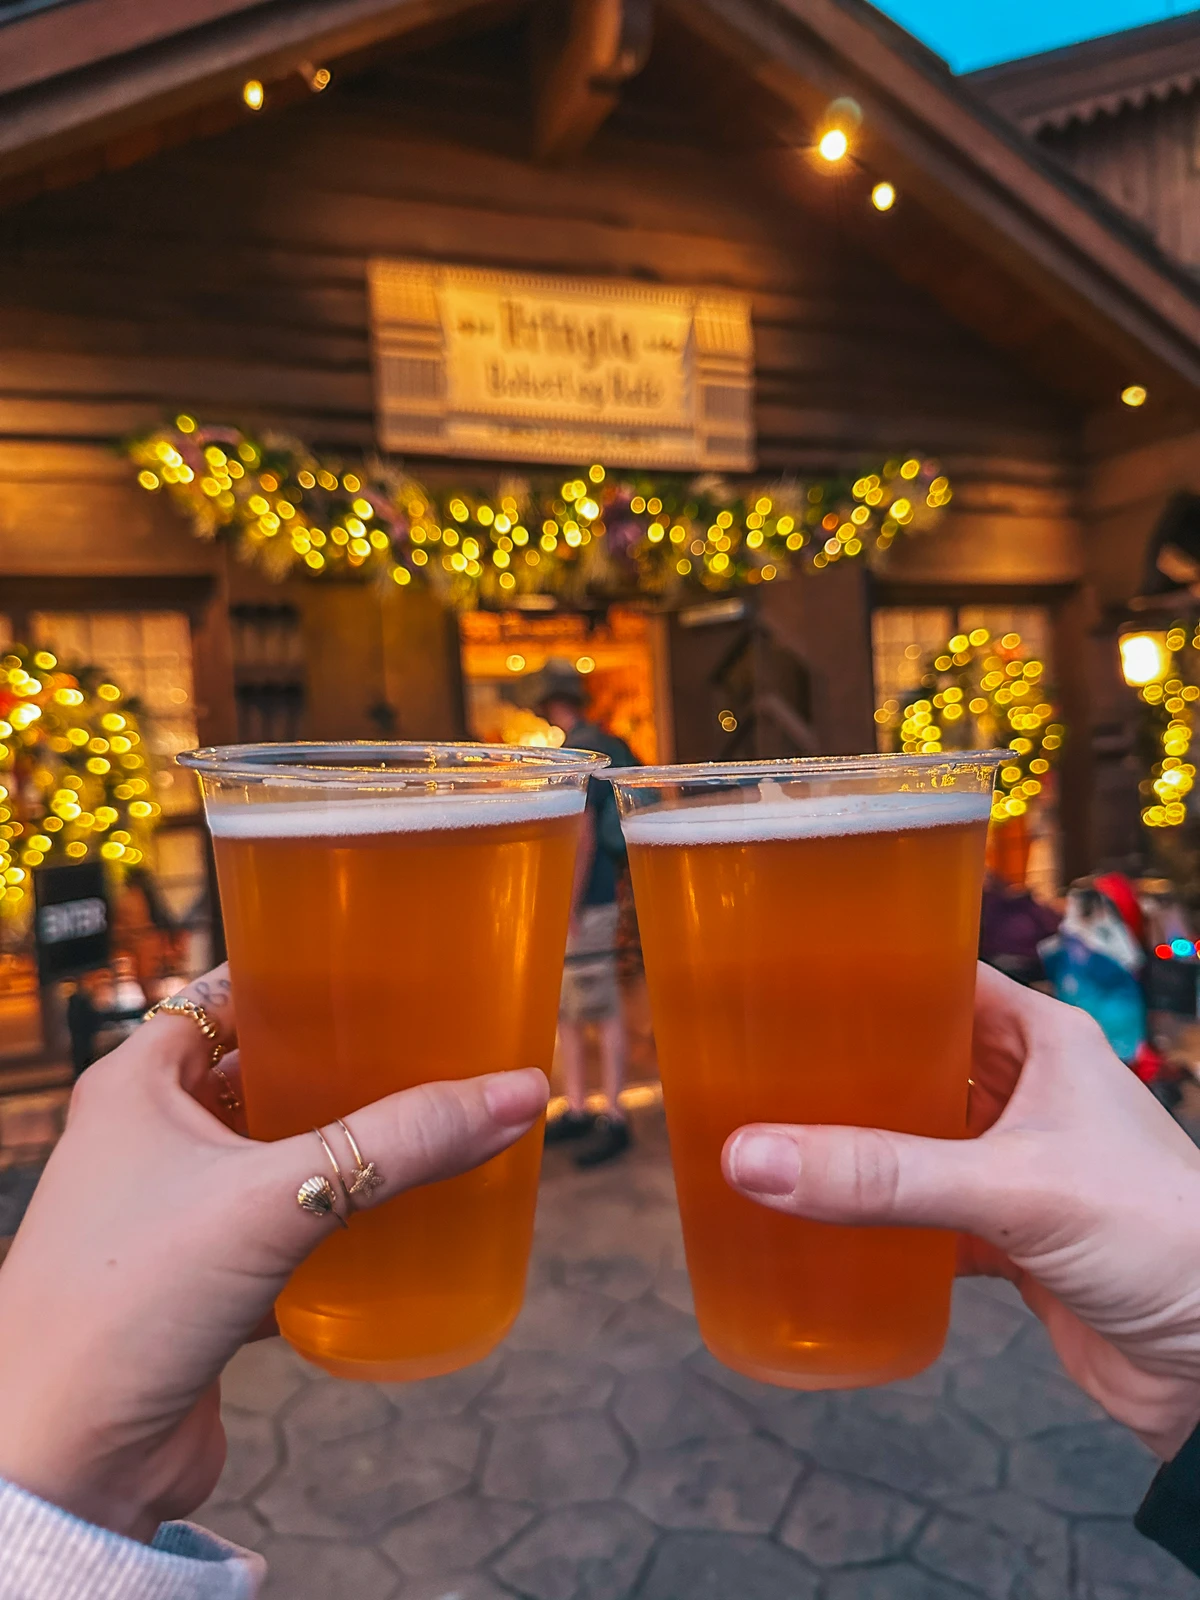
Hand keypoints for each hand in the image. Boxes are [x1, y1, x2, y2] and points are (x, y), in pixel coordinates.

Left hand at [0, 964, 547, 1541]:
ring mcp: (170, 1214)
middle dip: (340, 1067)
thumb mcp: (279, 1196)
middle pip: (260, 1076)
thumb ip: (403, 1142)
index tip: (378, 973)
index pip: (225, 997)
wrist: (66, 1463)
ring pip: (274, 1159)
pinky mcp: (199, 1284)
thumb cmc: (129, 1302)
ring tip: (427, 1126)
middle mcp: (147, 1138)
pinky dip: (333, 1226)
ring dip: (341, 1150)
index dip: (299, 979)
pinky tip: (395, 1223)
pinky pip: (280, 1232)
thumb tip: (518, 1093)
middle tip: (427, 1047)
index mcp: (138, 1085)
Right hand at [724, 963, 1199, 1459]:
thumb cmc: (1163, 1235)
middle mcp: (1029, 1093)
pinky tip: (823, 1225)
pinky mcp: (1013, 1238)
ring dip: (858, 1147)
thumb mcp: (1016, 1186)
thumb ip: (885, 1174)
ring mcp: (1019, 1167)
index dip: (870, 972)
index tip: (785, 975)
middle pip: (918, 1060)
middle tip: (754, 1065)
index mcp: (1043, 1041)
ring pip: (918, 1141)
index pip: (942, 978)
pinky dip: (880, 1223)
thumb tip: (753, 1157)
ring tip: (769, 1138)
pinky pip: (927, 1217)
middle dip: (844, 1067)